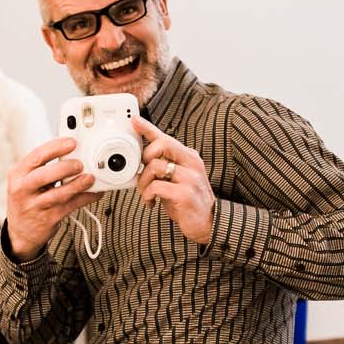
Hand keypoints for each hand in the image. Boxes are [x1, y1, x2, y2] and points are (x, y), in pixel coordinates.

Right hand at [4, 137, 99, 259]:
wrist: (20, 232)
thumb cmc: (27, 200)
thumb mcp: (26, 181)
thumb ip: (44, 168)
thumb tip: (72, 153)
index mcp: (18, 174)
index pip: (36, 157)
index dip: (55, 148)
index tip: (72, 143)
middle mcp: (23, 190)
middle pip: (44, 176)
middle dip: (65, 168)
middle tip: (80, 164)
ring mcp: (34, 206)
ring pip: (58, 194)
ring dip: (77, 185)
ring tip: (90, 178)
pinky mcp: (48, 219)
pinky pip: (69, 207)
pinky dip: (84, 198)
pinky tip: (94, 193)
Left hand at [136, 118, 216, 245]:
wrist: (208, 223)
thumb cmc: (189, 201)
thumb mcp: (177, 180)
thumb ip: (165, 167)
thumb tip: (144, 161)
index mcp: (189, 157)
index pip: (166, 138)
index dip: (148, 128)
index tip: (134, 120)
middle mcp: (192, 164)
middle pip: (162, 144)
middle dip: (146, 156)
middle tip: (144, 171)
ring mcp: (190, 178)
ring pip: (155, 167)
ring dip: (143, 182)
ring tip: (146, 193)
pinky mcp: (185, 194)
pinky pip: (156, 186)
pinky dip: (148, 195)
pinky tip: (151, 202)